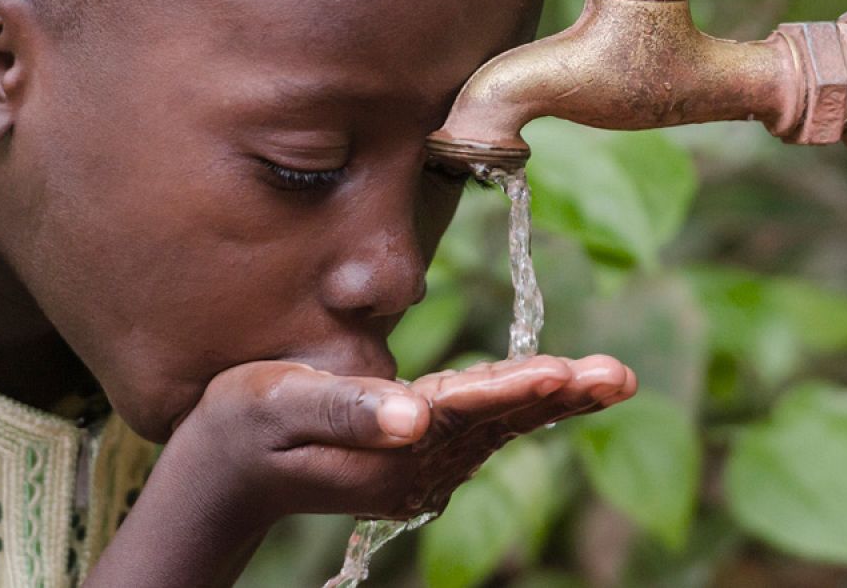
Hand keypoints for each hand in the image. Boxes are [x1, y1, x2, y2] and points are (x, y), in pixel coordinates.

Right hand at [165, 354, 635, 528]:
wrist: (225, 472)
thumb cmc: (246, 426)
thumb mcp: (283, 406)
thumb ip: (350, 410)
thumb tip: (416, 416)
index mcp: (391, 450)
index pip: (467, 410)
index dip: (518, 387)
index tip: (567, 374)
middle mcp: (417, 466)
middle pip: (501, 421)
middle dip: (563, 395)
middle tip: (621, 377)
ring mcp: (422, 469)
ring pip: (500, 425)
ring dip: (556, 400)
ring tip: (610, 379)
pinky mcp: (419, 459)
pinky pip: (483, 428)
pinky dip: (523, 404)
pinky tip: (560, 388)